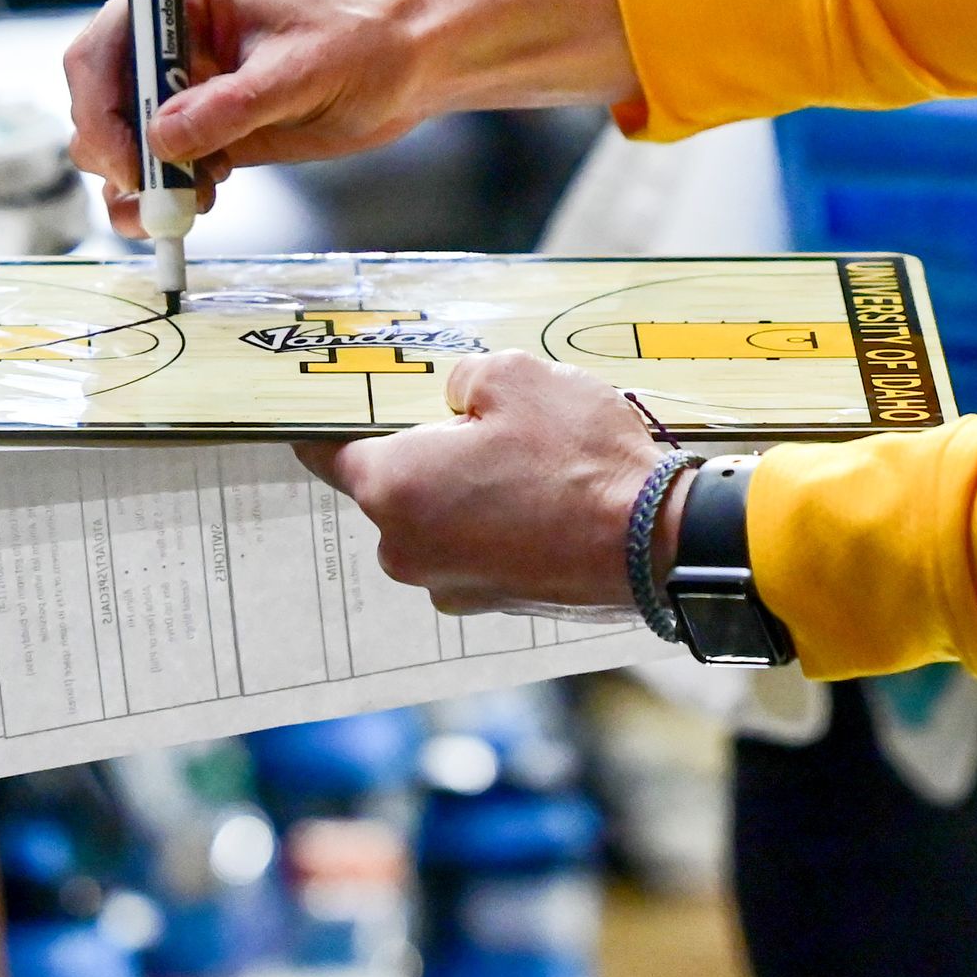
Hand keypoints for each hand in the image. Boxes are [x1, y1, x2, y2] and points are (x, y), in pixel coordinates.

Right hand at [63, 0, 638, 230]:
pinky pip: (163, 170)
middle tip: (151, 198)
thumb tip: (162, 143)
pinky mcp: (209, 130)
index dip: (99, 103)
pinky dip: (165, 197)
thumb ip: (233, 106)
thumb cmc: (365, 41)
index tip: (125, 155)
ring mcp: (188, 88)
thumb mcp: (302, 70)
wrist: (413, 67)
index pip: (105, 46)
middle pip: (103, 101)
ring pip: (125, 144)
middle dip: (115, 154)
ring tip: (177, 214)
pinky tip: (197, 207)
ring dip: (137, 186)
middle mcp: (173, 40)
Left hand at [297, 352, 668, 613]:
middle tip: (473, 416)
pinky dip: (493, 519)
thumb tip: (458, 398)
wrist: (651, 543)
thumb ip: (464, 379)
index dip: (329, 420)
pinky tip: (541, 493)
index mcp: (393, 488)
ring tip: (525, 456)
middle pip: (391, 483)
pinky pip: (472, 544)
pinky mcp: (491, 601)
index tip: (333, 403)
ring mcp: (448, 584)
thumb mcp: (516, 376)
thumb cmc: (577, 459)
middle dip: (422, 449)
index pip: (326, 452)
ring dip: (463, 486)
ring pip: (436, 515)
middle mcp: (406, 548)